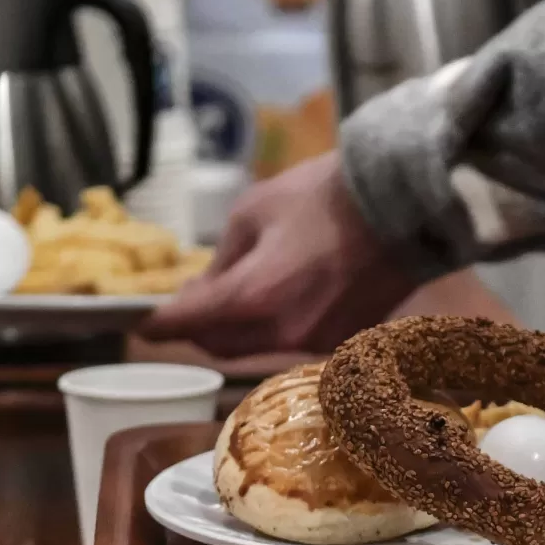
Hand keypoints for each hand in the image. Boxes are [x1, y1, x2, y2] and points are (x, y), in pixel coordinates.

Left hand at [145, 152, 419, 355]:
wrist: (404, 205)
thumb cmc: (325, 196)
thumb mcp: (254, 210)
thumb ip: (222, 258)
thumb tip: (207, 288)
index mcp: (252, 297)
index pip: (186, 323)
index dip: (156, 326)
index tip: (140, 325)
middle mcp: (279, 333)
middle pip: (217, 345)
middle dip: (195, 328)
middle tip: (187, 303)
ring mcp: (311, 343)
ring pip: (252, 348)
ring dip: (232, 328)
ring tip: (229, 296)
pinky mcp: (337, 342)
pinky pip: (286, 342)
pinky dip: (268, 327)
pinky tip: (272, 299)